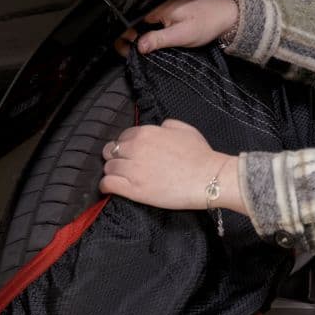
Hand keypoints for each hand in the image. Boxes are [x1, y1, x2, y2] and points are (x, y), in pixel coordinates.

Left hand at [101, 119, 246, 212]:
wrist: (208, 178)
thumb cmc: (200, 155)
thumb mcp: (184, 129)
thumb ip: (166, 125)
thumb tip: (160, 127)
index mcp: (145, 133)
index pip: (123, 137)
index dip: (125, 146)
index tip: (129, 153)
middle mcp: (135, 148)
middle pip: (111, 151)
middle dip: (115, 158)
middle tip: (123, 166)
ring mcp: (132, 169)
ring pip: (108, 168)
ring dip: (112, 172)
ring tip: (120, 178)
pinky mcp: (133, 189)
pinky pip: (108, 184)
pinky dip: (106, 186)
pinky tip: (110, 188)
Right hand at [115, 0, 237, 56]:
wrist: (227, 17)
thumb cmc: (207, 23)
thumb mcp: (182, 34)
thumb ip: (159, 39)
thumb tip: (139, 45)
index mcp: (159, 8)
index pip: (133, 21)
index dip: (125, 35)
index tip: (124, 49)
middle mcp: (160, 8)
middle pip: (138, 23)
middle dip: (131, 38)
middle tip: (129, 53)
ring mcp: (166, 11)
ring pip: (146, 25)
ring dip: (142, 38)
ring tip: (137, 50)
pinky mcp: (172, 17)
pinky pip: (156, 26)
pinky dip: (152, 35)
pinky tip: (152, 45)